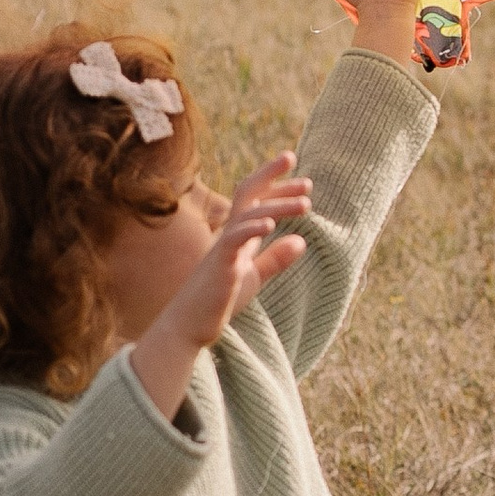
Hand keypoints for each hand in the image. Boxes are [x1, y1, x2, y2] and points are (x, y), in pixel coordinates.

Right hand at [129, 151, 310, 416]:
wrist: (188, 326)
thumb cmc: (218, 301)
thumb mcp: (254, 277)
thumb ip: (275, 259)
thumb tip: (302, 241)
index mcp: (238, 236)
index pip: (256, 200)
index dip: (276, 185)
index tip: (303, 179)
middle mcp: (228, 235)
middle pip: (248, 195)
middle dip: (272, 177)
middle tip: (300, 169)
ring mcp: (222, 249)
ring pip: (249, 215)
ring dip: (278, 206)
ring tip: (306, 204)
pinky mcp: (219, 266)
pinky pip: (233, 240)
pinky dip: (251, 229)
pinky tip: (271, 225)